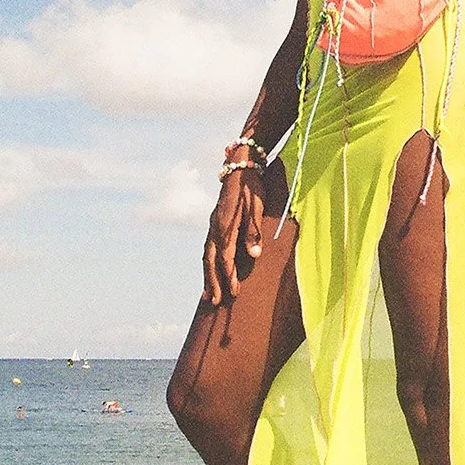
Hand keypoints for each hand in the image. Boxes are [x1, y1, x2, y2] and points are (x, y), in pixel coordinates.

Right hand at [203, 166, 265, 304]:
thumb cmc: (253, 185)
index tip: (235, 293)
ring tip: (208, 294)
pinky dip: (207, 262)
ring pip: (206, 254)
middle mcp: (215, 226)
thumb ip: (254, 231)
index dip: (229, 276)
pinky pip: (208, 247)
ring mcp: (213, 223)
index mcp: (225, 224)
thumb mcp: (257, 206)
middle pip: (210, 260)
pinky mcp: (215, 221)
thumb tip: (254, 255)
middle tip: (215, 302)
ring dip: (207, 275)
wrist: (241, 162)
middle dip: (213, 282)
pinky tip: (210, 270)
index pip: (226, 257)